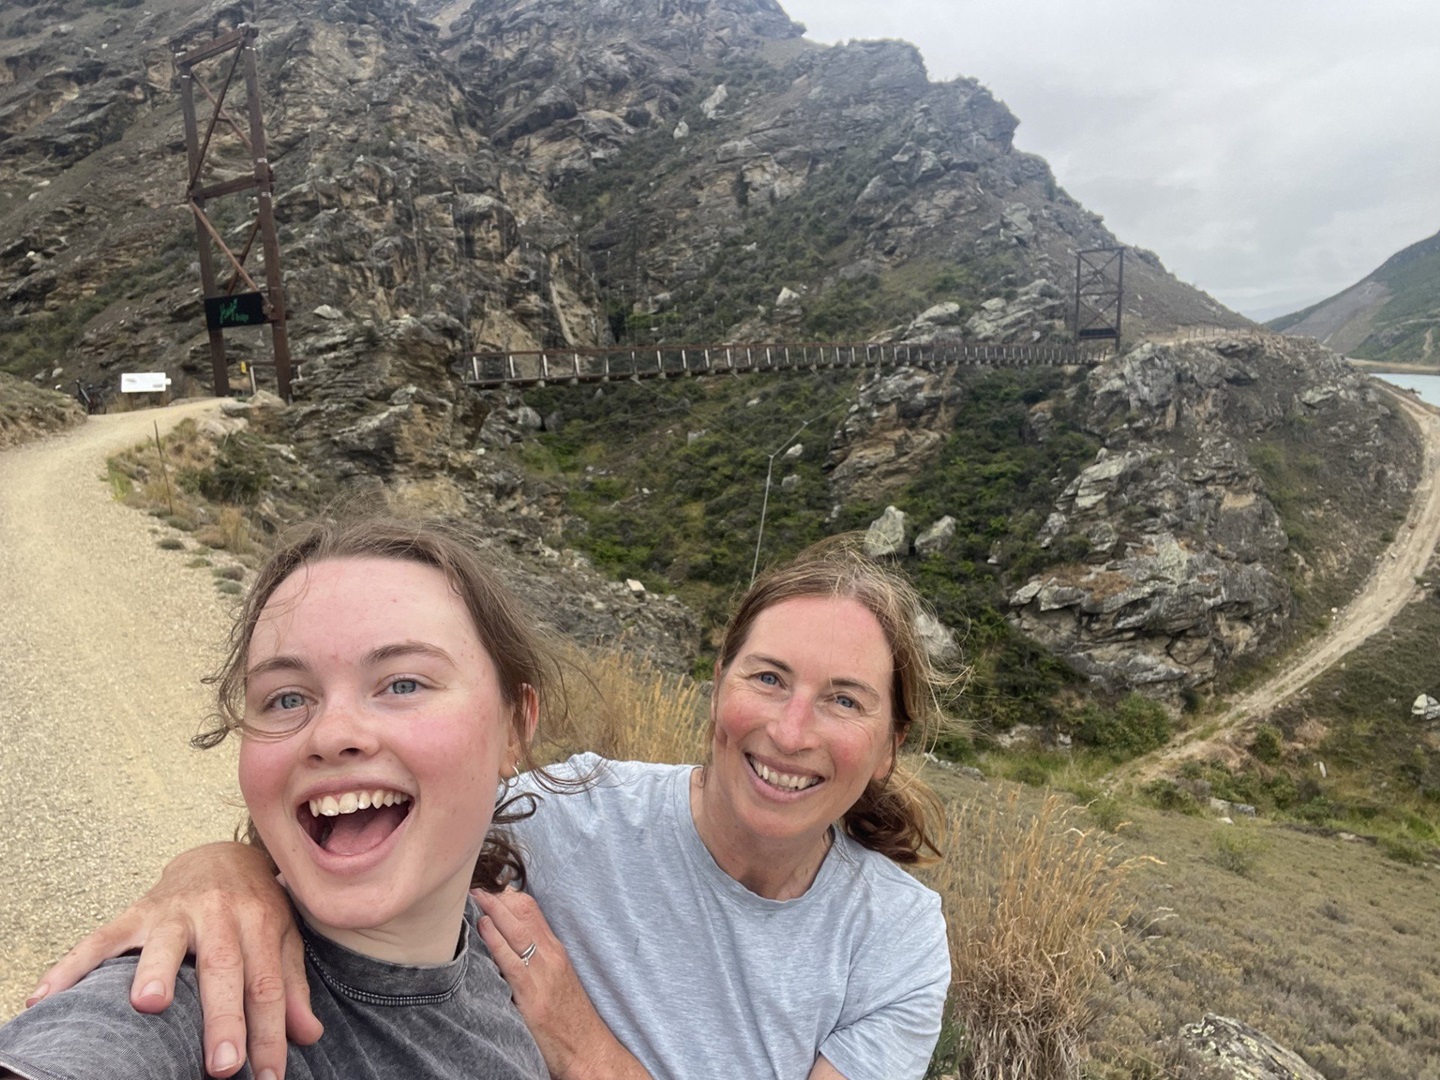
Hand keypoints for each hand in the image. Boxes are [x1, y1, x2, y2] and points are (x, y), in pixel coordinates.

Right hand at [28, 842, 321, 1079]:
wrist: (220, 855)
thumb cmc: (254, 908)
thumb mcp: (282, 938)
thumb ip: (290, 986)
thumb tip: (308, 1035)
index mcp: (259, 921)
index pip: (267, 983)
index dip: (269, 1032)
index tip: (268, 1076)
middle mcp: (218, 912)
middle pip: (222, 966)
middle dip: (222, 1017)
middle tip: (222, 1065)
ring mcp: (173, 912)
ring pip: (164, 942)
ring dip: (155, 971)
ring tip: (147, 1004)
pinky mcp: (134, 913)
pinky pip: (100, 940)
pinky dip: (72, 967)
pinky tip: (46, 997)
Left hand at [475, 888, 650, 1079]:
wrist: (588, 1048)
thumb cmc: (568, 1017)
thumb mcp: (554, 980)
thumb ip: (534, 960)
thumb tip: (506, 944)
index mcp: (555, 950)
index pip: (531, 909)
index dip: (507, 894)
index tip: (487, 886)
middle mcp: (551, 955)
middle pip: (524, 912)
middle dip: (497, 896)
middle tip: (473, 884)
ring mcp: (543, 973)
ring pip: (518, 930)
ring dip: (493, 910)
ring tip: (473, 896)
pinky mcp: (533, 995)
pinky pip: (512, 961)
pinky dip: (496, 941)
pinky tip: (483, 928)